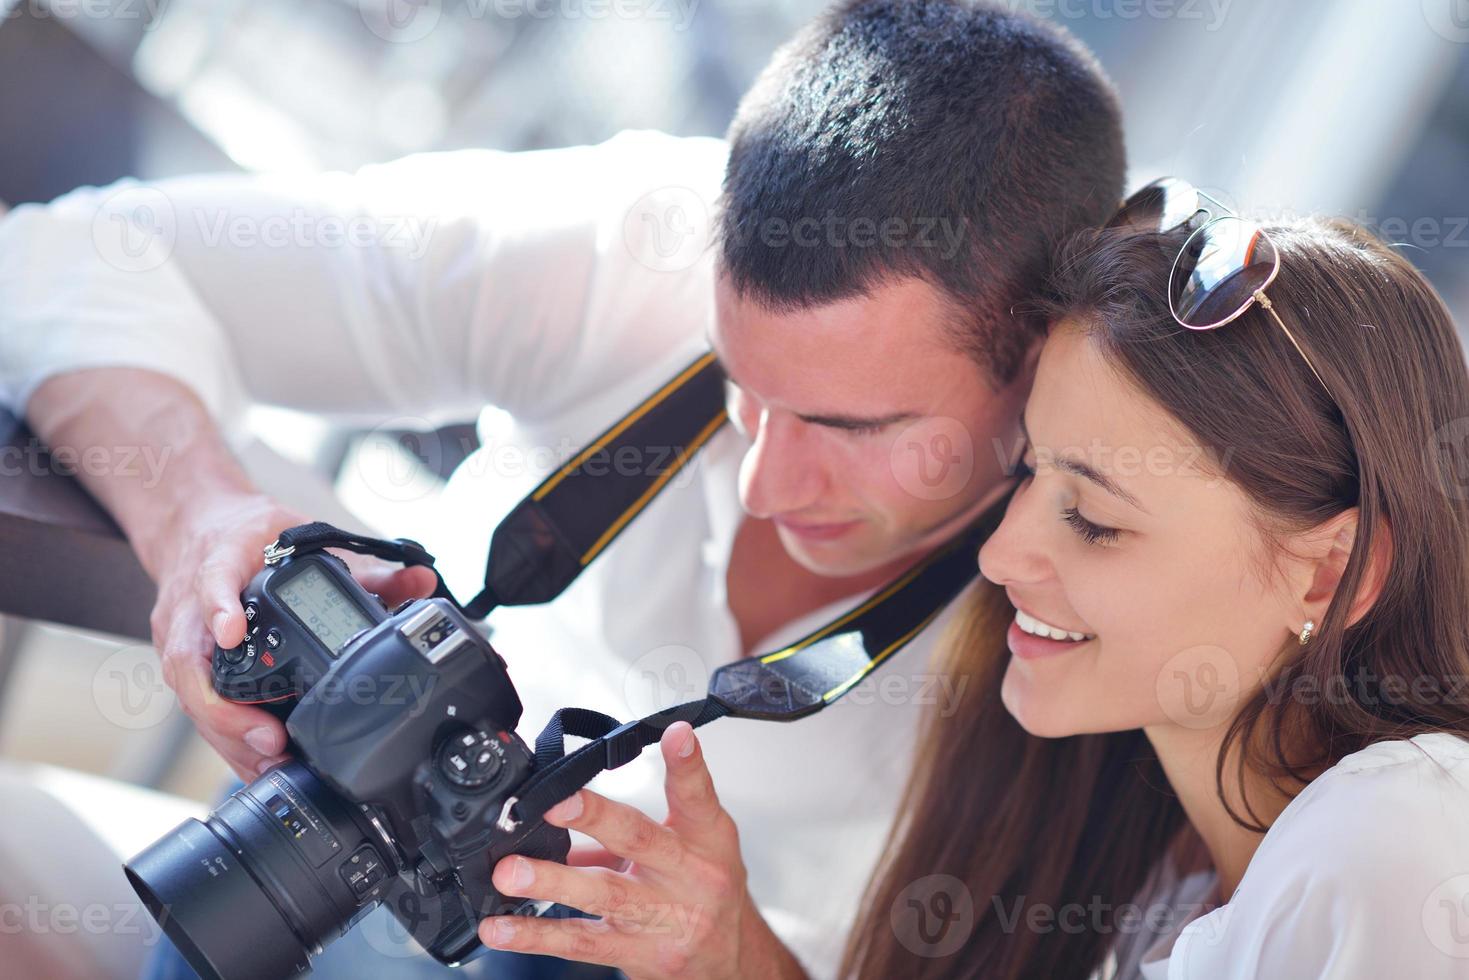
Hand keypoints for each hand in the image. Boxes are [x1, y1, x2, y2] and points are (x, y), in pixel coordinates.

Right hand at [148, 492, 437, 778]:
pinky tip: (256, 760)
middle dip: (228, 709)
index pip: (213, 579)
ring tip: (269, 759)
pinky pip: (195, 704)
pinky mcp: (181, 659)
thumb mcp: (304, 536)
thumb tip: (420, 582)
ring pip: (190, 693)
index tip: (232, 632)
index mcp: (223, 559)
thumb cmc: (252, 535)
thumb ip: (363, 566)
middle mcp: (191, 603)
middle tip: (271, 739)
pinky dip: (224, 736)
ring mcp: (181, 634)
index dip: (219, 607)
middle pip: (193, 661)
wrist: (200, 527)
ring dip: (227, 733)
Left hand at [477, 722, 806, 979]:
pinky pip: (581, 943)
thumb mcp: (697, 844)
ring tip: (511, 873)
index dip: (687, 762)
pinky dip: (537, 935)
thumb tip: (572, 810)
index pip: (697, 794)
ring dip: (552, 882)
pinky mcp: (638, 955)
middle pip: (641, 841)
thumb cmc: (709, 891)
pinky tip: (502, 929)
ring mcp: (662, 918)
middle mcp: (688, 876)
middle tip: (556, 804)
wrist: (733, 962)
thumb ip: (643, 821)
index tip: (675, 735)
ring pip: (604, 896)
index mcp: (704, 839)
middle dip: (597, 818)